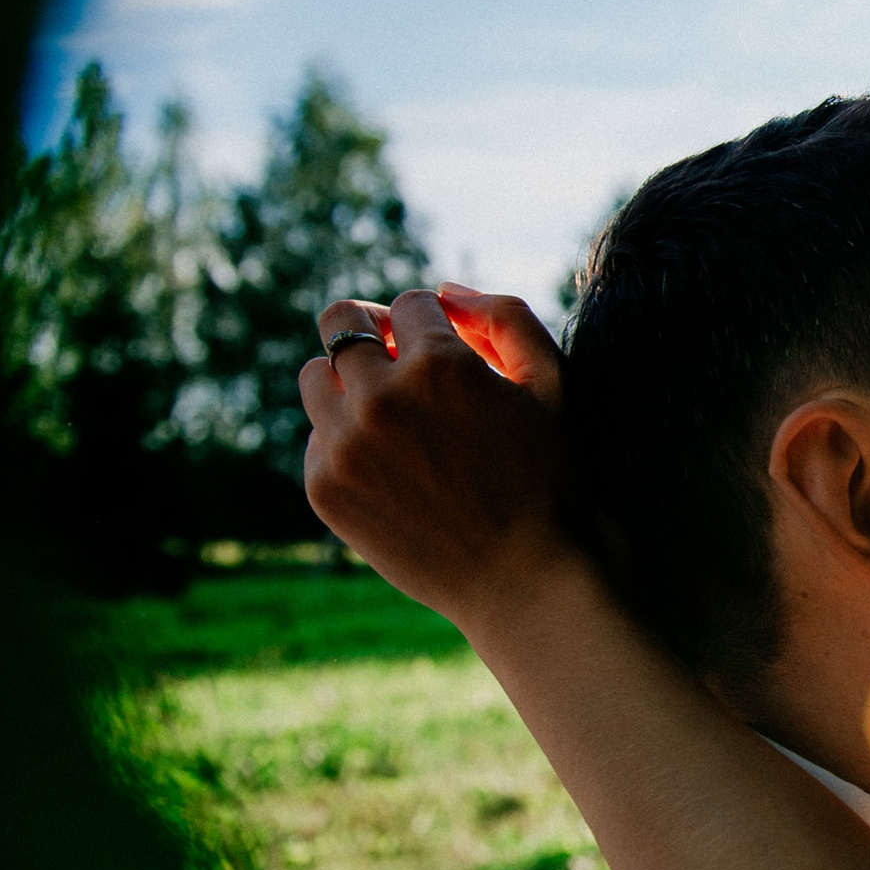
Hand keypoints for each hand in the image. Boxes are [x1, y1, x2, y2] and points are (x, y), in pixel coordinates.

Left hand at [300, 286, 579, 631]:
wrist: (527, 579)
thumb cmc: (550, 478)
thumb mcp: (554, 384)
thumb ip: (506, 317)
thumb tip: (446, 290)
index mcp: (441, 364)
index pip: (409, 303)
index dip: (432, 324)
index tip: (447, 353)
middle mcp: (381, 397)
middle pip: (339, 320)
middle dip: (368, 327)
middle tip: (393, 355)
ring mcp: (344, 444)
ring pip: (315, 376)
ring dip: (347, 382)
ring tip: (390, 415)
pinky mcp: (323, 487)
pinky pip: (314, 438)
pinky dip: (345, 441)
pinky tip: (392, 470)